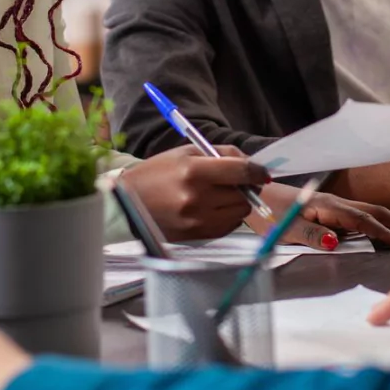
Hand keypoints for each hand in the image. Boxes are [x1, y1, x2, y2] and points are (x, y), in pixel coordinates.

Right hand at [120, 145, 269, 241]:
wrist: (128, 203)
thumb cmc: (157, 174)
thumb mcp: (185, 153)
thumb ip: (221, 154)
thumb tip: (250, 162)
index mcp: (193, 172)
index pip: (241, 171)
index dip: (257, 171)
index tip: (262, 172)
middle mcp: (197, 198)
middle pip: (243, 194)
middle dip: (244, 187)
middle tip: (234, 182)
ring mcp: (197, 220)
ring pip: (239, 212)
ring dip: (237, 203)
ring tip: (218, 196)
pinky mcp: (197, 236)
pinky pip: (229, 226)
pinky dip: (228, 217)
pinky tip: (211, 209)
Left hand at [250, 187, 389, 250]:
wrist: (249, 192)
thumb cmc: (264, 211)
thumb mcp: (283, 226)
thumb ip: (310, 234)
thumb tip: (337, 242)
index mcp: (327, 206)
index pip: (363, 221)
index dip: (384, 233)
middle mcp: (336, 203)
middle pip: (378, 214)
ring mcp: (334, 205)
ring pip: (374, 214)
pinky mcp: (330, 209)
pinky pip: (365, 217)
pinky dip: (384, 225)